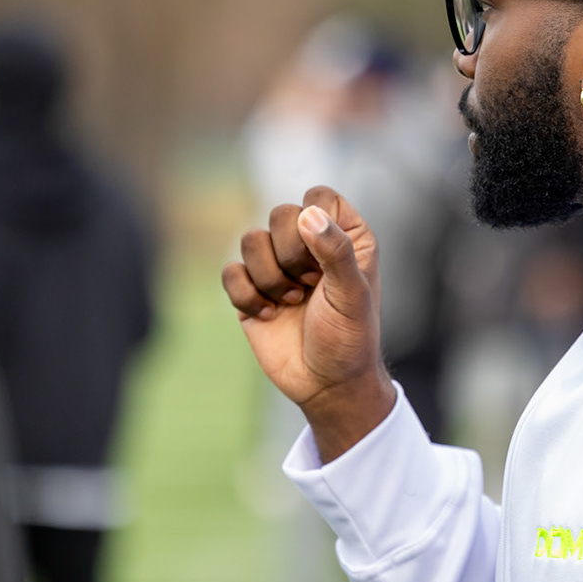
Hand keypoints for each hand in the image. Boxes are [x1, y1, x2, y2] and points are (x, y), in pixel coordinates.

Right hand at [222, 185, 395, 460]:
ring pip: (250, 239)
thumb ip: (335, 251)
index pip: (320, 196)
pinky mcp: (251, 290)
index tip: (325, 260)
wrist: (326, 385)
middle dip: (290, 254)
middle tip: (309, 286)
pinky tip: (269, 315)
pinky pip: (230, 271)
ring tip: (292, 303)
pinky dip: (246, 295)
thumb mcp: (352, 294)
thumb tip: (308, 214)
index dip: (315, 222)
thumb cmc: (349, 339)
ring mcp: (278, 267)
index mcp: (345, 238)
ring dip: (270, 277)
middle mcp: (310, 246)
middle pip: (280, 213)